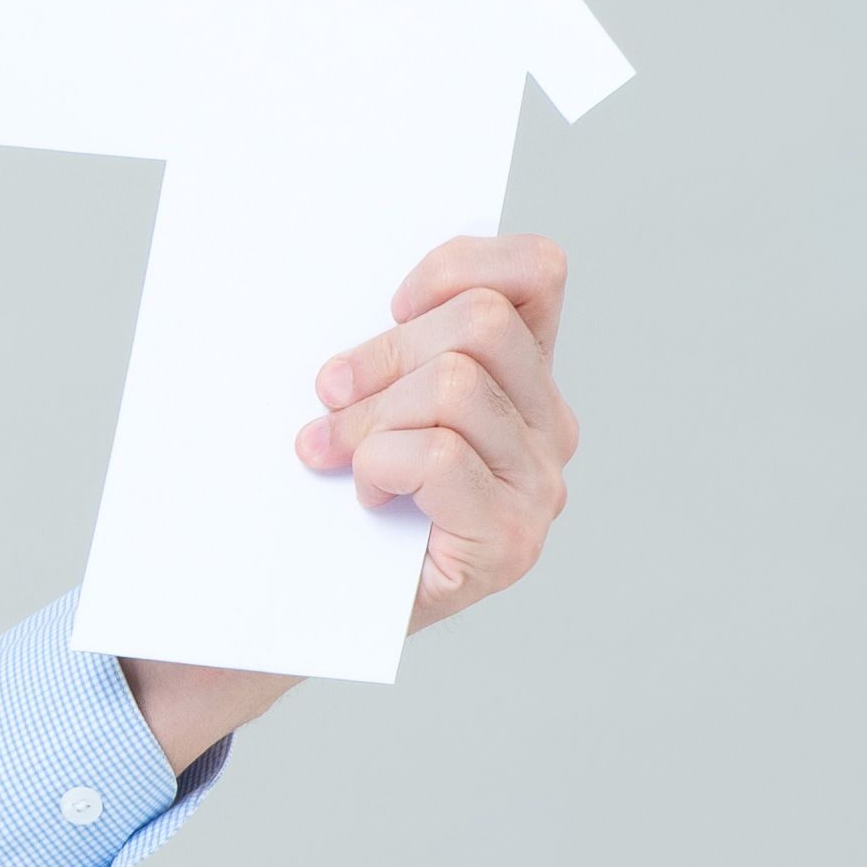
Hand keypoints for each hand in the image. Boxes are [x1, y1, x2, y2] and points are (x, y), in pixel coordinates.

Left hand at [301, 232, 579, 634]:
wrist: (317, 600)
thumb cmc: (337, 487)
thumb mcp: (364, 392)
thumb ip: (388, 341)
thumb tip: (339, 288)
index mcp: (525, 373)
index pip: (536, 271)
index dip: (456, 266)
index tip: (390, 304)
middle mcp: (550, 425)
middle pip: (480, 322)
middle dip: (383, 351)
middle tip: (328, 394)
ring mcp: (538, 484)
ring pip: (453, 385)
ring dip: (366, 416)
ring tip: (329, 450)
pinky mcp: (510, 538)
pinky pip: (438, 455)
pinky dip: (378, 466)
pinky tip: (366, 495)